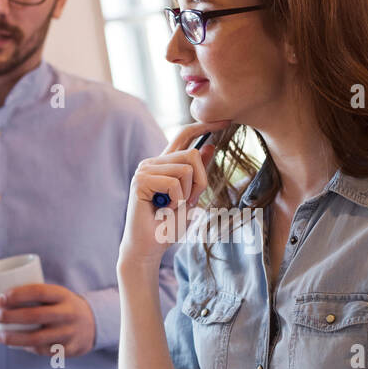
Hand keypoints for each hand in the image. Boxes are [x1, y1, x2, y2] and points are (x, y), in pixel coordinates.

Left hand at [0, 282, 95, 356]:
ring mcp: (69, 333)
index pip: (39, 291)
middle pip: (34, 316)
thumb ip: (31, 288)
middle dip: (7, 317)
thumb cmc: (61, 306)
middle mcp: (68, 314)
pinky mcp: (68, 350)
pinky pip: (41, 351)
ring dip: (10, 338)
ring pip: (35, 339)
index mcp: (63, 295)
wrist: (91, 325)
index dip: (17, 295)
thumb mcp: (54, 293)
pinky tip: (11, 343)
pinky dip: (23, 347)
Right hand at [118, 120, 231, 272]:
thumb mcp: (191, 197)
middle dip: (200, 182)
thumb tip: (210, 145)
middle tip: (187, 203)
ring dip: (187, 194)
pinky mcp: (141, 180)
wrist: (149, 248)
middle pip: (192, 155)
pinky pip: (174, 182)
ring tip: (173, 208)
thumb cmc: (168, 226)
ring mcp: (145, 170)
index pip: (184, 135)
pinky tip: (164, 210)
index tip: (226, 121)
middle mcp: (153, 162)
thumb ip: (198, 173)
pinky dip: (176, 200)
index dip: (205, 126)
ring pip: (185, 169)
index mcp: (164, 163)